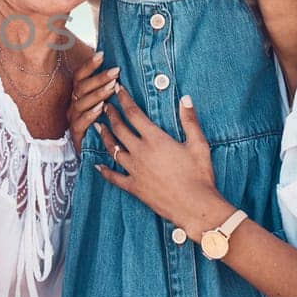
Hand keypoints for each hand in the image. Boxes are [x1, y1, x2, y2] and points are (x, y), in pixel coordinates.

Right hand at [66, 53, 117, 151]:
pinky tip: (102, 108)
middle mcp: (72, 105)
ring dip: (98, 93)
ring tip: (113, 87)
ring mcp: (73, 119)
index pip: (79, 76)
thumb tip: (119, 67)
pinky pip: (81, 122)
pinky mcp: (76, 134)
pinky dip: (91, 114)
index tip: (101, 54)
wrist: (92, 153)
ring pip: (82, 102)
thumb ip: (107, 86)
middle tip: (116, 71)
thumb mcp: (104, 103)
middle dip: (99, 78)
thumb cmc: (102, 125)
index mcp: (77, 95)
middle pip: (81, 87)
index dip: (89, 65)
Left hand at [96, 87, 229, 235]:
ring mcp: (134, 170)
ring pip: (113, 149)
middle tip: (104, 105)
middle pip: (119, 128)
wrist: (195, 206)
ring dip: (105, 137)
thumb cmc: (199, 175)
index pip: (134, 113)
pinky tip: (97, 166)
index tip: (117, 89)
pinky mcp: (134, 187)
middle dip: (111, 115)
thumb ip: (189, 120)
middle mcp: (140, 152)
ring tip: (98, 127)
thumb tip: (185, 98)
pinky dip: (104, 171)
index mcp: (155, 139)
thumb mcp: (199, 144)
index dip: (124, 99)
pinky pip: (114, 177)